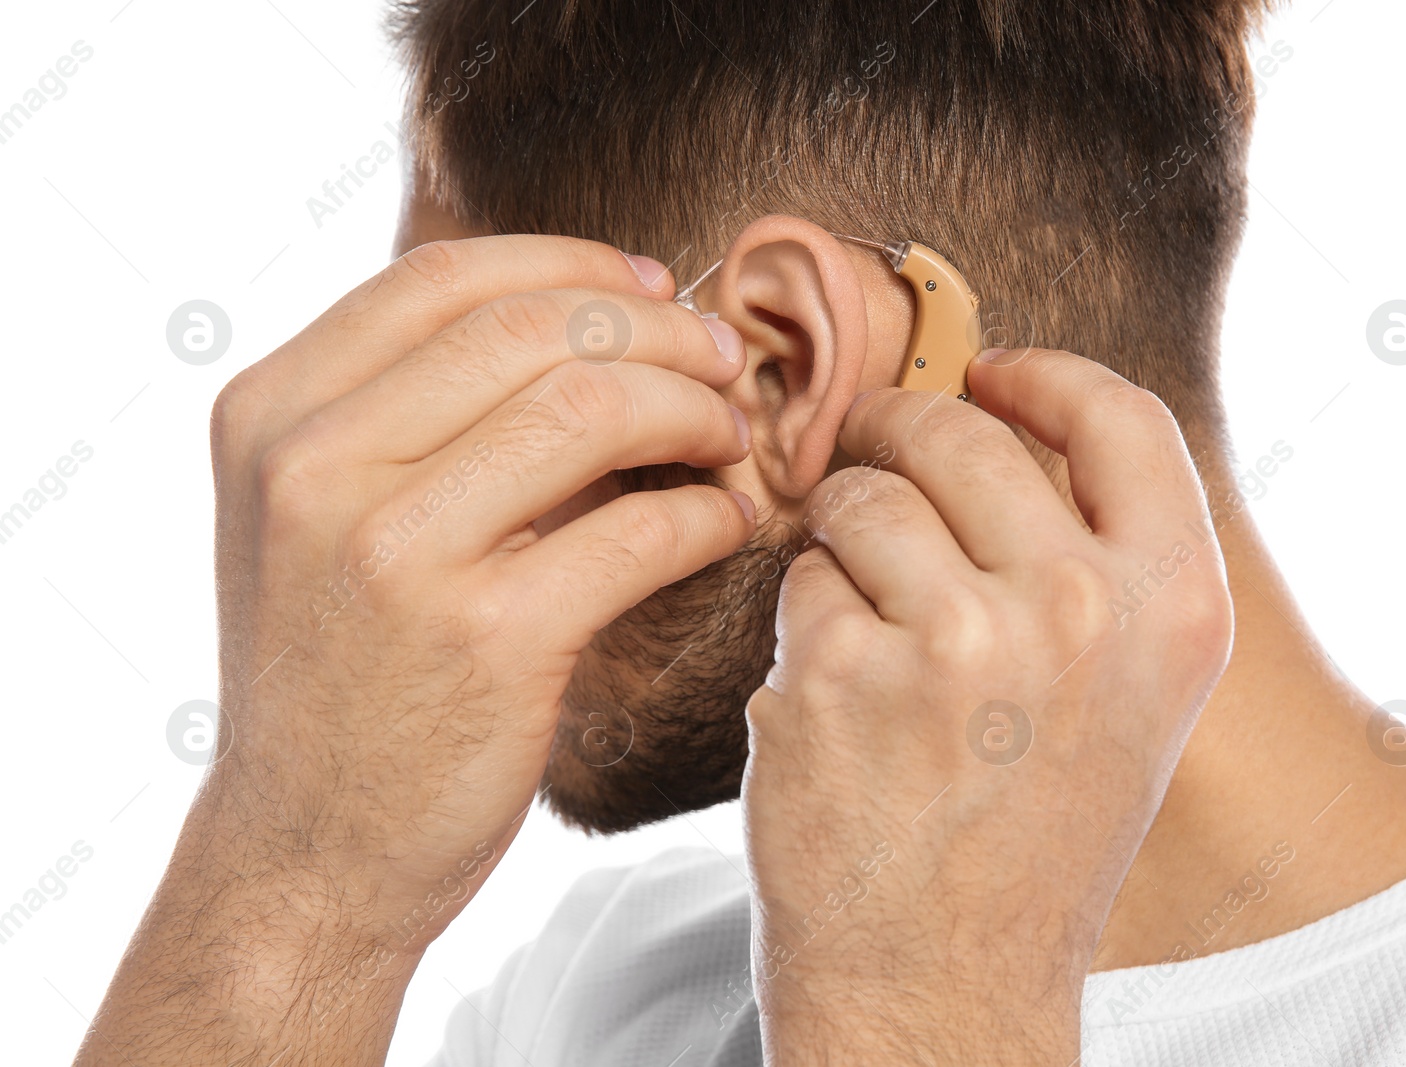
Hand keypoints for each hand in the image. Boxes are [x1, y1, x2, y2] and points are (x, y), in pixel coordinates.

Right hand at [82, 237, 753, 1064]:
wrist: (306, 855)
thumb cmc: (340, 677)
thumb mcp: (321, 521)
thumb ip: (414, 416)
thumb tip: (596, 323)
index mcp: (271, 416)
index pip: (444, 277)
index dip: (574, 264)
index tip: (653, 290)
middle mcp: (315, 467)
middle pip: (530, 327)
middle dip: (656, 330)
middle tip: (719, 362)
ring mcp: (396, 553)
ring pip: (592, 406)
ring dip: (692, 409)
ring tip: (729, 437)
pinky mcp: (489, 640)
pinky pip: (642, 527)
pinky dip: (709, 512)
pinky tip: (726, 522)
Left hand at [743, 350, 1232, 1064]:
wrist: (947, 982)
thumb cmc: (1032, 837)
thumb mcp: (1128, 697)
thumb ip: (1101, 559)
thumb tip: (1014, 413)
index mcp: (1177, 607)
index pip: (1119, 414)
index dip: (1041, 375)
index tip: (987, 372)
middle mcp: (1081, 611)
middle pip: (963, 431)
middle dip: (898, 433)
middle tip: (871, 464)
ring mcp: (959, 640)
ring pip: (863, 495)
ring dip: (842, 533)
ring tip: (863, 617)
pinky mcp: (843, 672)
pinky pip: (802, 576)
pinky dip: (805, 618)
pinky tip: (835, 694)